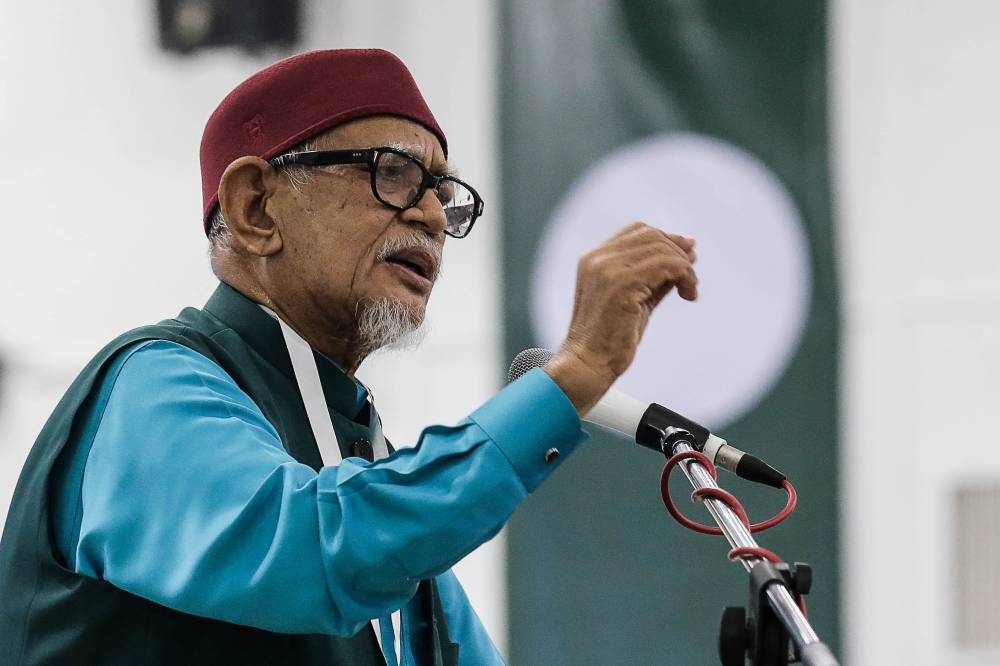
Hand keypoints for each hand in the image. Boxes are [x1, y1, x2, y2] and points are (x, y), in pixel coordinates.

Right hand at [544, 222, 697, 414]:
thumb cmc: (609, 339)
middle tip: (692, 277)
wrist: (588, 364)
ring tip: (689, 290)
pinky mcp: (622, 284)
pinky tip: (688, 294)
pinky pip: (667, 266)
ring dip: (684, 267)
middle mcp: (598, 259)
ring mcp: (608, 269)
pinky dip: (684, 275)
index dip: (667, 239)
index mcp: (594, 259)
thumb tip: (686, 257)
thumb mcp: (636, 299)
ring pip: (662, 249)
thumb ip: (655, 277)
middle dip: (679, 251)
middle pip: (652, 235)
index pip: (638, 231)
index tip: (688, 255)